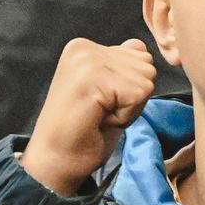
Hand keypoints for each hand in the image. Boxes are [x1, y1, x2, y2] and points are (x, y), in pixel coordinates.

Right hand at [21, 39, 156, 196]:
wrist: (56, 159)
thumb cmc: (85, 129)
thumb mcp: (109, 90)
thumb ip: (121, 64)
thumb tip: (138, 45)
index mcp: (84, 47)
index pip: (142, 56)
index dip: (131, 88)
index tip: (103, 102)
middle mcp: (84, 48)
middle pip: (147, 67)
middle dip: (133, 97)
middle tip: (101, 111)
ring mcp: (87, 61)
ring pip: (146, 81)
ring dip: (130, 107)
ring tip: (100, 115)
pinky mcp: (93, 79)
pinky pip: (139, 95)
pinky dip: (127, 115)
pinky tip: (100, 120)